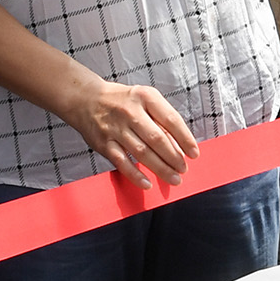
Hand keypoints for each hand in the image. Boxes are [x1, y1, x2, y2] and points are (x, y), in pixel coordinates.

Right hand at [66, 75, 198, 186]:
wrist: (85, 99)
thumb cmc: (122, 101)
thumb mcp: (144, 99)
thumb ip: (161, 119)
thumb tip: (180, 147)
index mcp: (145, 97)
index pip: (171, 119)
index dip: (185, 138)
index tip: (194, 153)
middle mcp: (131, 112)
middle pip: (157, 139)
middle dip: (174, 157)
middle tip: (184, 169)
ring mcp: (116, 128)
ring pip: (142, 152)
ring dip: (161, 168)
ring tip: (174, 178)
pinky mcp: (103, 143)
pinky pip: (122, 163)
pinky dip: (135, 175)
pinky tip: (147, 183)